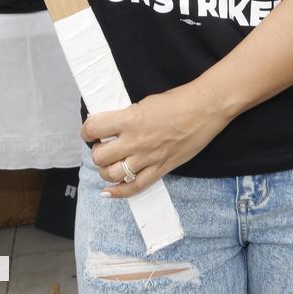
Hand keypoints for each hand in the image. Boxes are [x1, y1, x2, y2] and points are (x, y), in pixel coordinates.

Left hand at [81, 80, 229, 197]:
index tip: (90, 130)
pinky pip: (134, 187)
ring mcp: (148, 158)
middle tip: (102, 145)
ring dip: (106, 170)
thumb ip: (128, 116)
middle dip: (97, 151)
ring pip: (113, 174)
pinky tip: (109, 191)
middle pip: (100, 156)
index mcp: (131, 119)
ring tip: (109, 162)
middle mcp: (135, 141)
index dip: (87, 130)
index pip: (94, 128)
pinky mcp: (160, 169)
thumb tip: (112, 126)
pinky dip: (118, 192)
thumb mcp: (146, 102)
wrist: (205, 109)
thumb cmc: (178, 101)